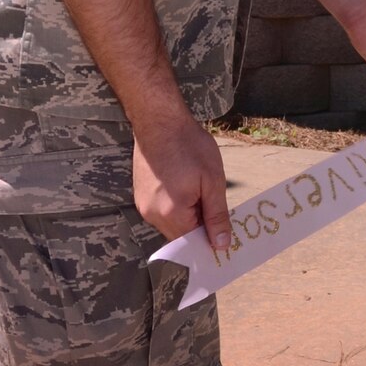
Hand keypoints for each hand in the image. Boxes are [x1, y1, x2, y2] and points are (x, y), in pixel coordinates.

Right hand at [132, 115, 231, 248]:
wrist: (159, 120)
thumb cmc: (189, 145)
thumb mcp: (212, 180)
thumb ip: (217, 216)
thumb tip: (221, 245)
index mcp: (172, 214)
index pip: (194, 242)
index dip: (210, 238)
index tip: (224, 229)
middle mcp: (152, 215)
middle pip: (181, 235)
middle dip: (199, 224)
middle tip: (211, 200)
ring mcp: (143, 205)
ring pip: (171, 223)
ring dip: (187, 214)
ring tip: (197, 187)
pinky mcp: (140, 195)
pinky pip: (161, 211)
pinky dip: (175, 205)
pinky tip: (183, 184)